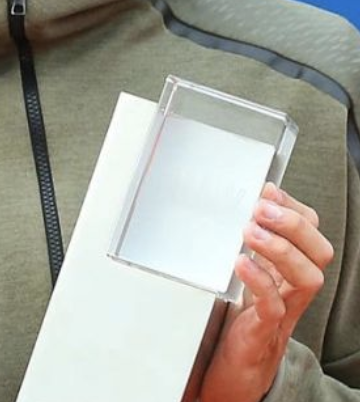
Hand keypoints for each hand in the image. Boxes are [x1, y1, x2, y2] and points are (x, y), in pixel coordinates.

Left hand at [199, 183, 334, 401]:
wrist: (237, 364)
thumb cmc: (243, 310)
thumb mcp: (251, 268)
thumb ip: (254, 238)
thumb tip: (255, 198)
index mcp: (291, 266)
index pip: (311, 231)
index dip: (294, 207)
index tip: (267, 190)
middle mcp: (294, 286)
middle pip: (318, 252)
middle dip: (292, 224)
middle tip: (261, 208)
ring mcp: (284, 308)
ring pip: (306, 277)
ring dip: (280, 249)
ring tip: (250, 232)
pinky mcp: (265, 329)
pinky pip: (273, 305)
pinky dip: (259, 281)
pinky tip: (241, 263)